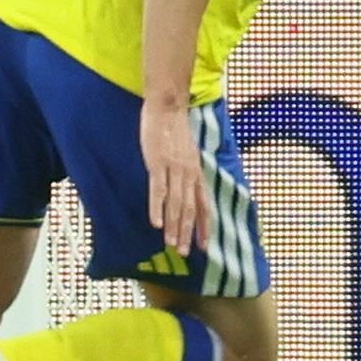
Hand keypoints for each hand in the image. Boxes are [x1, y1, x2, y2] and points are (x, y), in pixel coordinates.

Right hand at [139, 99, 211, 254]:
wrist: (167, 107)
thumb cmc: (175, 130)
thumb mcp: (189, 154)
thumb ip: (189, 173)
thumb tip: (188, 190)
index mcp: (197, 173)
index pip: (204, 206)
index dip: (204, 227)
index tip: (204, 246)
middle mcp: (189, 174)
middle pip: (190, 210)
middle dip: (188, 233)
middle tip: (184, 253)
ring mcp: (174, 169)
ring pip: (176, 204)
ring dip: (174, 226)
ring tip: (171, 244)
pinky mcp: (158, 163)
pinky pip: (158, 190)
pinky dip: (157, 208)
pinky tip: (155, 223)